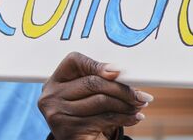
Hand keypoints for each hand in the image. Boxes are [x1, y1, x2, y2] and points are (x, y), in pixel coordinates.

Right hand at [38, 52, 153, 139]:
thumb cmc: (89, 113)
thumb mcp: (92, 94)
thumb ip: (102, 80)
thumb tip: (122, 72)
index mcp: (56, 80)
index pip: (75, 61)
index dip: (98, 64)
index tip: (121, 71)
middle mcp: (51, 96)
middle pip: (93, 82)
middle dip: (122, 88)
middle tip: (141, 94)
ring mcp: (57, 115)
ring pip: (102, 101)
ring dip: (127, 104)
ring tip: (140, 105)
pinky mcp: (68, 131)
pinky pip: (104, 119)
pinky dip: (125, 118)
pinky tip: (135, 117)